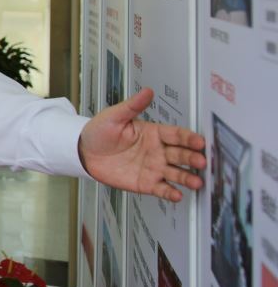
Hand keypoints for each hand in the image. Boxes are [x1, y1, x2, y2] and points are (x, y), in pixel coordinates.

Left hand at [78, 87, 206, 202]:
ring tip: (196, 182)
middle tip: (202, 162)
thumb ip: (132, 106)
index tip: (199, 141)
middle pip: (181, 155)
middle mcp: (158, 151)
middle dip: (193, 158)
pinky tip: (177, 195)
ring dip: (187, 178)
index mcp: (154, 133)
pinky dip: (170, 193)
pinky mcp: (146, 183)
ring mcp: (154, 168)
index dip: (189, 138)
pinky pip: (161, 189)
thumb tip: (146, 92)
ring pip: (176, 173)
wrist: (83, 152)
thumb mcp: (114, 116)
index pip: (176, 135)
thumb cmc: (99, 132)